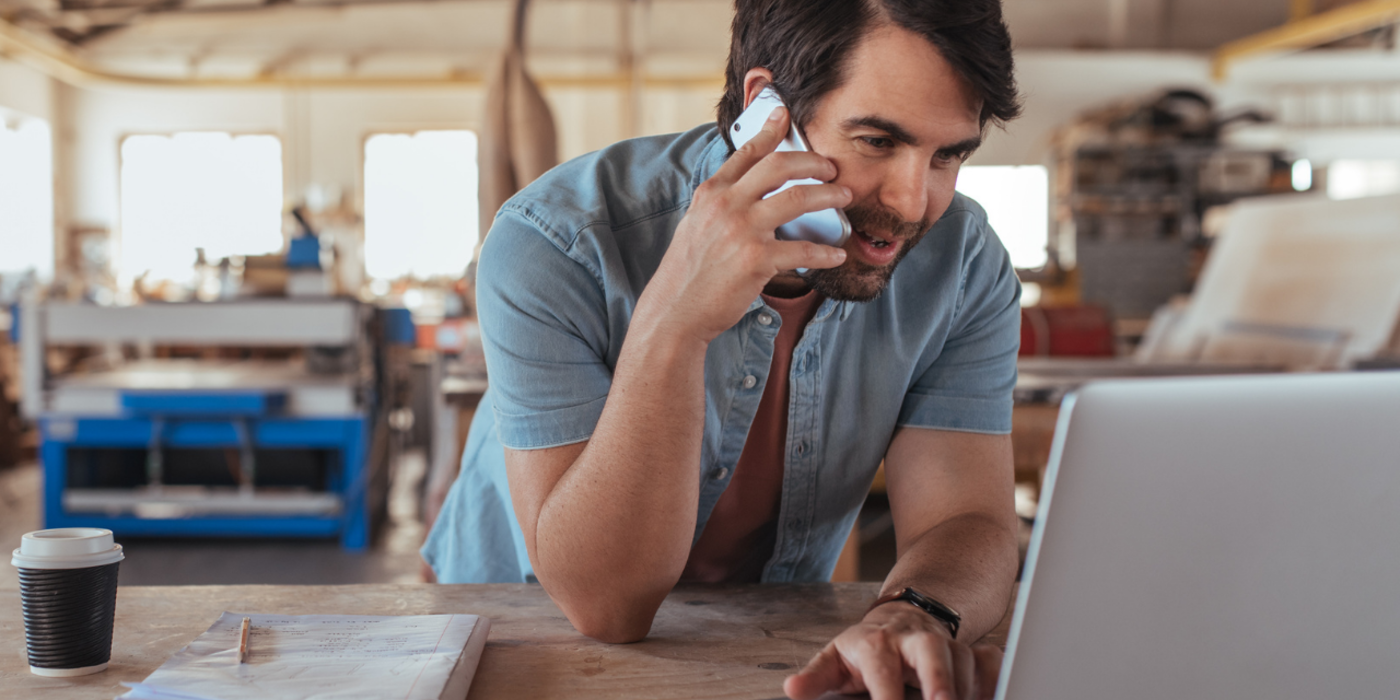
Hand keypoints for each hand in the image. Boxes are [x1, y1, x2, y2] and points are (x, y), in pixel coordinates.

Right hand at [637, 106, 850, 344]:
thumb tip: (745, 191)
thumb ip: (720, 204)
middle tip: (831, 168)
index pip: (746, 152)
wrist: (676, 310)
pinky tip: (836, 253)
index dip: (770, 130)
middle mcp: (727, 205)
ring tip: (844, 197)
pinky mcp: (757, 260)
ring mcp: (742, 231)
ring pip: (798, 198)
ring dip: (829, 195)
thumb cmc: (688, 272)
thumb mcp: (696, 225)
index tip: (785, 115)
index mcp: (712, 193)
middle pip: (780, 166)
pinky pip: (802, 250)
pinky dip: (825, 252)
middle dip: (813, 162)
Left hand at [784, 602, 1001, 699]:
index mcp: (876, 644)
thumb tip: (791, 690)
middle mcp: (914, 640)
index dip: (887, 695)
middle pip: (932, 651)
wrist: (901, 618)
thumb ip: (815, 677)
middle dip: (940, 680)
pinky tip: (986, 698)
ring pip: (965, 660)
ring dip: (966, 690)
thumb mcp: (835, 660)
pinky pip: (990, 662)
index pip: (881, 669)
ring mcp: (945, 644)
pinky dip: (992, 682)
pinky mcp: (970, 651)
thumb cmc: (866, 648)